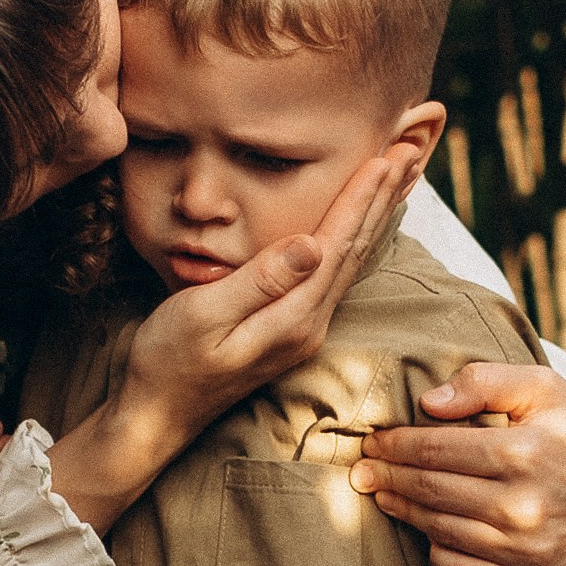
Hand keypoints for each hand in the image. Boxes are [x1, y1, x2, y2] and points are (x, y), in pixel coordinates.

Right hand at [49, 144, 408, 538]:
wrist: (156, 415)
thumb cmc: (167, 361)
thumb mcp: (202, 314)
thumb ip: (258, 281)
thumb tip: (310, 244)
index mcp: (292, 317)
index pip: (336, 244)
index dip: (361, 197)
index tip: (386, 155)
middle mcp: (309, 325)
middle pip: (355, 250)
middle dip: (382, 198)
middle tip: (410, 149)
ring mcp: (303, 331)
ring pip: (350, 263)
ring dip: (374, 217)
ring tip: (398, 178)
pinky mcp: (291, 331)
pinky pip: (335, 275)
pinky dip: (353, 240)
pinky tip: (357, 227)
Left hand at [352, 361, 565, 565]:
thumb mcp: (542, 387)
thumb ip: (484, 381)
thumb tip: (429, 402)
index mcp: (523, 454)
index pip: (434, 450)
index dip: (395, 445)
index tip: (373, 441)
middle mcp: (523, 507)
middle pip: (430, 492)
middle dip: (388, 478)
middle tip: (362, 470)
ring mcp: (526, 551)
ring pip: (439, 532)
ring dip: (404, 512)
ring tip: (384, 495)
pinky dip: (438, 551)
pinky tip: (429, 530)